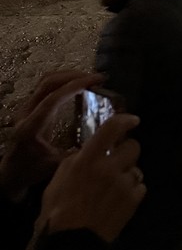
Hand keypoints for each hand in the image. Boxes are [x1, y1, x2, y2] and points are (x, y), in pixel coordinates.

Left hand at [0, 69, 100, 202]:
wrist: (11, 173)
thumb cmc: (32, 171)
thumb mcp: (56, 165)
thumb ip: (77, 153)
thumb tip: (102, 140)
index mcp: (31, 127)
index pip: (53, 99)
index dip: (75, 86)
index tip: (95, 81)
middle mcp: (25, 113)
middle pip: (47, 83)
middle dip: (73, 76)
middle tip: (95, 77)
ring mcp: (25, 108)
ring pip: (45, 81)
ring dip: (67, 76)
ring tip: (88, 79)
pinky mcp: (29, 107)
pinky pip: (45, 86)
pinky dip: (62, 81)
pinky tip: (76, 86)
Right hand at [40, 114, 144, 243]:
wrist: (71, 245)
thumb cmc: (57, 212)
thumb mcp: (58, 180)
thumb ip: (75, 161)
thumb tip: (85, 151)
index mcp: (88, 159)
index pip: (112, 128)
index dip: (125, 120)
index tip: (132, 120)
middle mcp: (110, 167)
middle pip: (133, 146)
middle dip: (127, 151)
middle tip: (117, 161)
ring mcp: (124, 184)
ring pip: (137, 168)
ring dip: (129, 174)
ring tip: (116, 186)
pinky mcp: (133, 201)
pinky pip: (140, 187)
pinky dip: (133, 191)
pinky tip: (120, 199)